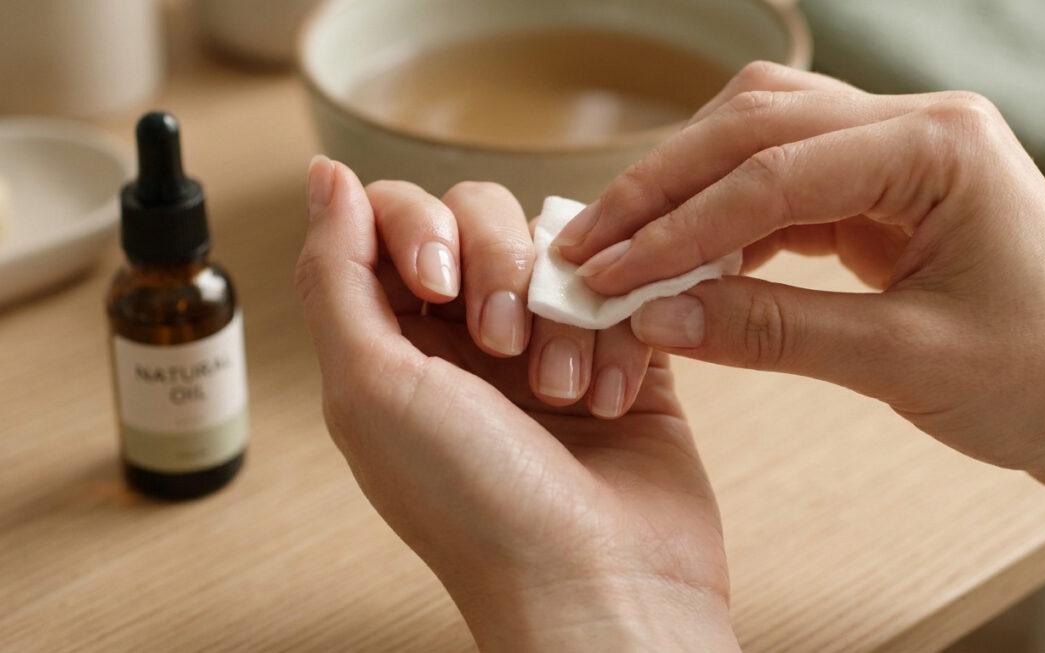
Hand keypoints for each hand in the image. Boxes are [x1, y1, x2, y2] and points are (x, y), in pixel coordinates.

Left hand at [295, 158, 738, 650]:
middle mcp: (467, 339)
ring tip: (566, 392)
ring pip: (560, 249)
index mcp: (395, 344)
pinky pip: (626, 288)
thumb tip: (326, 178)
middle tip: (503, 347)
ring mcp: (548, 344)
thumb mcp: (372, 388)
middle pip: (482, 216)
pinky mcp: (622, 355)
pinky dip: (621, 337)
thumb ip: (337, 275)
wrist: (601, 585)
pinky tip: (614, 401)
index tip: (437, 282)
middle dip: (499, 267)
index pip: (395, 219)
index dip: (420, 227)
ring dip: (564, 313)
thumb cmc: (478, 509)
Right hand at [556, 63, 1044, 541]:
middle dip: (662, 190)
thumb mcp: (902, 361)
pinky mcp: (884, 189)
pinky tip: (687, 260)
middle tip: (589, 248)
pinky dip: (724, 219)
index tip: (606, 276)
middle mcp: (916, 126)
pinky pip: (782, 186)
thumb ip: (770, 331)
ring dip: (685, 194)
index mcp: (939, 146)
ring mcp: (899, 151)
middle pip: (753, 128)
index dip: (675, 229)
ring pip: (760, 141)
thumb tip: (654, 321)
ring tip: (622, 252)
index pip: (772, 173)